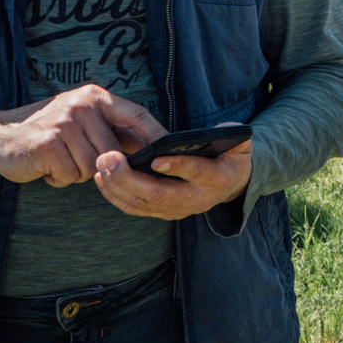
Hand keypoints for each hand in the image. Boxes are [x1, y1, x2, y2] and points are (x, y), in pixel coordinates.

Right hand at [0, 85, 166, 186]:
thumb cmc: (48, 133)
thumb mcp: (82, 122)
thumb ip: (113, 131)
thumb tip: (154, 149)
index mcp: (95, 97)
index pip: (138, 115)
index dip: (158, 135)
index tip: (176, 151)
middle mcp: (82, 105)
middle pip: (115, 151)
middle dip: (99, 166)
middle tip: (74, 160)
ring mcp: (64, 123)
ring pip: (93, 166)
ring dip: (77, 173)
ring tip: (59, 161)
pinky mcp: (48, 144)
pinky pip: (71, 175)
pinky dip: (59, 179)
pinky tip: (45, 167)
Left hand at [92, 122, 252, 220]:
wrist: (230, 184)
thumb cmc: (231, 157)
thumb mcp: (241, 144)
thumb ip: (234, 135)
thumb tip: (221, 130)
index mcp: (216, 179)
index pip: (197, 173)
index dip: (177, 167)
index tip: (155, 160)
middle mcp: (196, 199)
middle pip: (158, 193)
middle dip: (129, 177)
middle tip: (109, 157)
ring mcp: (178, 209)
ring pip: (142, 203)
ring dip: (117, 185)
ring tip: (101, 163)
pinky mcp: (164, 213)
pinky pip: (135, 208)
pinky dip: (115, 195)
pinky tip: (102, 178)